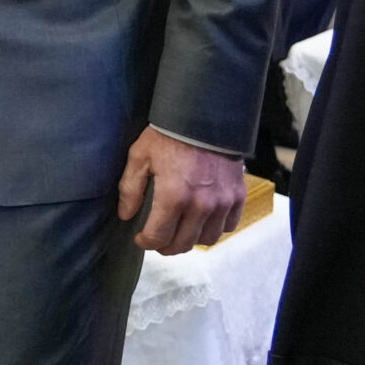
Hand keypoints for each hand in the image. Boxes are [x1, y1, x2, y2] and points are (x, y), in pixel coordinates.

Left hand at [116, 127, 246, 253]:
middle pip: (184, 244)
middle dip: (167, 246)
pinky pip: (228, 226)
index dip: (146, 242)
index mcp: (173, 196)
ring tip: (180, 231)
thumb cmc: (168, 135)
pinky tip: (203, 220)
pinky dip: (215, 228)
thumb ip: (130, 189)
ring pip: (208, 239)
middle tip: (158, 240)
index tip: (141, 239)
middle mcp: (201, 205)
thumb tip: (126, 215)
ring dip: (192, 240)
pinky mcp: (237, 196)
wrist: (204, 117)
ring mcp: (222, 202)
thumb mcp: (140, 156)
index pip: (159, 236)